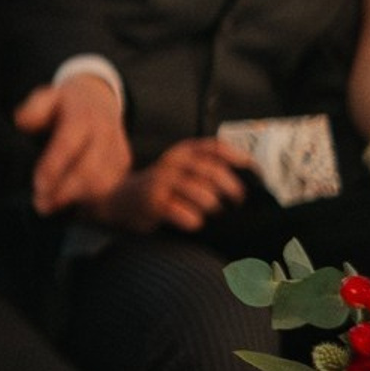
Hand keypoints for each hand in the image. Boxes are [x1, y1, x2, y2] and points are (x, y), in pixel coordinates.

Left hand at [16, 74, 130, 215]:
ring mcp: (117, 148)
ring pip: (102, 182)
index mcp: (82, 116)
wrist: (99, 98)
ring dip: (76, 198)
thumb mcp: (46, 98)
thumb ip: (33, 109)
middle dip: (64, 191)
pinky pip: (110, 186)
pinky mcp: (124, 162)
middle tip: (41, 204)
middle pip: (89, 169)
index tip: (38, 186)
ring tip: (51, 204)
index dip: (53, 167)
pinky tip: (68, 201)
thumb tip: (21, 122)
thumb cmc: (64, 104)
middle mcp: (104, 132)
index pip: (68, 144)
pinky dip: (89, 198)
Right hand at [91, 138, 246, 234]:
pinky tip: (193, 222)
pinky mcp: (152, 201)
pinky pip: (181, 212)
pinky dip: (192, 220)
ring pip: (200, 193)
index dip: (237, 157)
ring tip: (213, 213)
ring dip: (212, 205)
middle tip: (238, 201)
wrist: (116, 199)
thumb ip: (206, 171)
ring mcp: (161, 182)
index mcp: (182, 152)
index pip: (213, 147)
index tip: (253, 171)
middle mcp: (172, 163)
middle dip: (231, 188)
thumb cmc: (159, 189)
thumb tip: (246, 185)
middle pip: (212, 171)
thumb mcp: (180, 171)